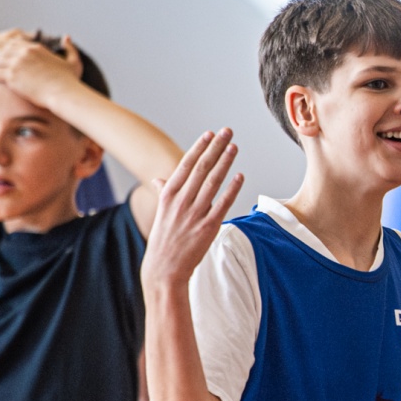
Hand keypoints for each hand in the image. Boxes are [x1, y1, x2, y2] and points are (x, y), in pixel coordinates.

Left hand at [0, 33, 82, 106]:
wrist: (63, 93)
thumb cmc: (69, 81)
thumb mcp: (73, 61)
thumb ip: (70, 48)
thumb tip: (67, 37)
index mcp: (35, 48)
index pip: (15, 43)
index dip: (6, 48)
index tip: (1, 53)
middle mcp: (24, 53)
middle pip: (3, 50)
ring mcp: (16, 64)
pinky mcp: (12, 76)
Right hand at [143, 129, 243, 288]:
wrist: (164, 269)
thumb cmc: (164, 240)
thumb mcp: (161, 213)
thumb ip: (164, 193)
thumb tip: (160, 179)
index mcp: (169, 194)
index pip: (186, 164)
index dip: (199, 147)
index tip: (210, 133)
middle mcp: (181, 200)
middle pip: (202, 168)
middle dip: (216, 147)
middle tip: (227, 131)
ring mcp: (195, 213)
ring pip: (213, 181)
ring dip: (225, 162)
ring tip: (234, 147)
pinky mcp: (208, 227)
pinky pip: (223, 203)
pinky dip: (232, 189)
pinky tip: (240, 176)